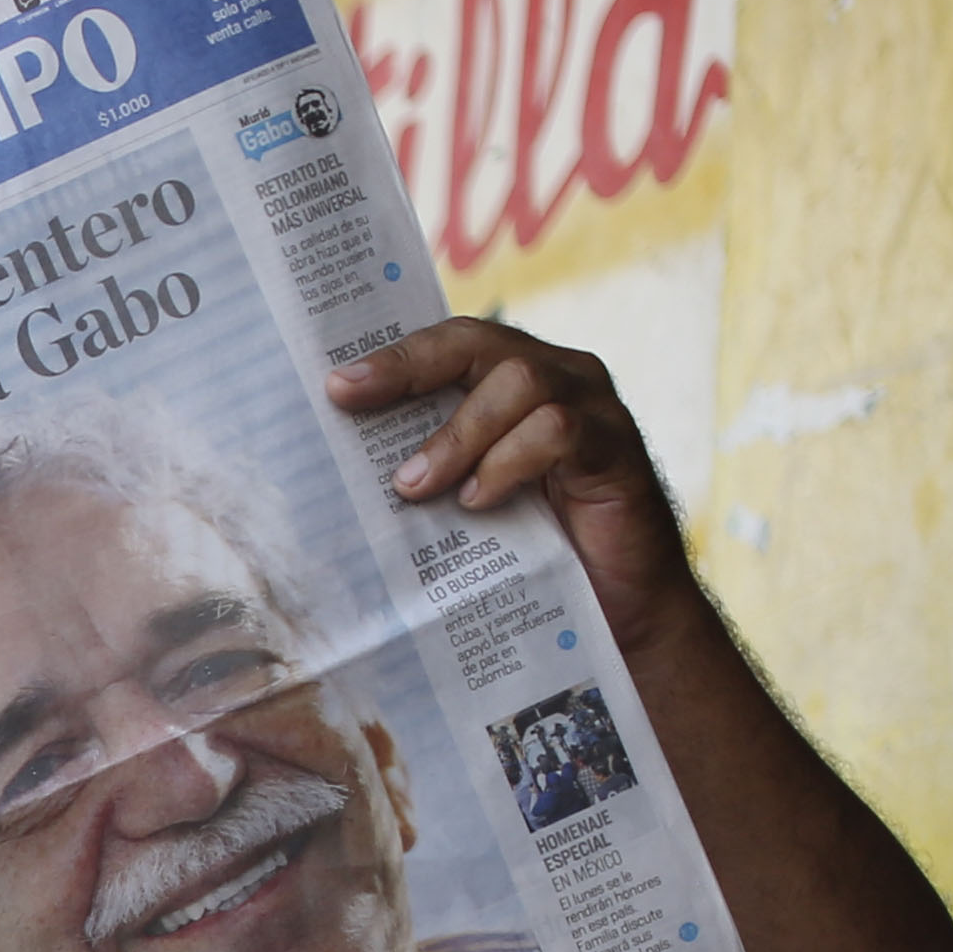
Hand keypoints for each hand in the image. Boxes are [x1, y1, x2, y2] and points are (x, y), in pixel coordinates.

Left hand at [328, 318, 697, 653]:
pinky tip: (477, 502)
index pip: (453, 343)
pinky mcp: (616, 449)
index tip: (336, 385)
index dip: (396, 356)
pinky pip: (558, 430)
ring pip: (520, 383)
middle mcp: (559, 378)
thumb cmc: (533, 553)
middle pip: (481, 344)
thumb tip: (340, 473)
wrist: (616, 608)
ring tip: (415, 486)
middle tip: (353, 405)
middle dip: (411, 371)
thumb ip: (429, 471)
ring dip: (457, 434)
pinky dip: (507, 461)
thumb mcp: (467, 501)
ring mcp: (594, 408)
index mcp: (517, 380)